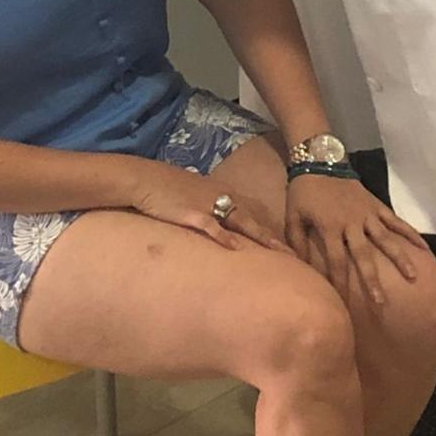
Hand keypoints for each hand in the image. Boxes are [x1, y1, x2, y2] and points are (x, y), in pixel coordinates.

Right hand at [130, 162, 289, 252]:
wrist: (141, 179)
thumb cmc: (162, 188)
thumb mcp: (190, 195)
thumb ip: (205, 208)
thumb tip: (215, 224)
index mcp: (220, 193)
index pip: (252, 213)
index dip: (269, 229)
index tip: (285, 246)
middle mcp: (220, 198)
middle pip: (254, 219)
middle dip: (274, 238)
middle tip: (294, 256)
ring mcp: (208, 205)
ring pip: (242, 222)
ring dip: (262, 239)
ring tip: (280, 256)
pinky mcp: (192, 214)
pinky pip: (213, 226)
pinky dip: (226, 238)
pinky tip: (238, 249)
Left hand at [286, 175, 428, 306]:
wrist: (320, 161)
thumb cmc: (303, 192)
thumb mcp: (292, 216)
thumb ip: (296, 242)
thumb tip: (299, 267)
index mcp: (329, 227)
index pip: (336, 261)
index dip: (340, 282)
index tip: (344, 303)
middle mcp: (351, 223)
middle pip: (363, 256)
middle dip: (372, 280)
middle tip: (381, 303)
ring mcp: (367, 214)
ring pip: (385, 239)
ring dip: (399, 258)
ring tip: (413, 277)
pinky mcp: (376, 206)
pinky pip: (396, 221)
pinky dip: (410, 233)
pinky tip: (424, 248)